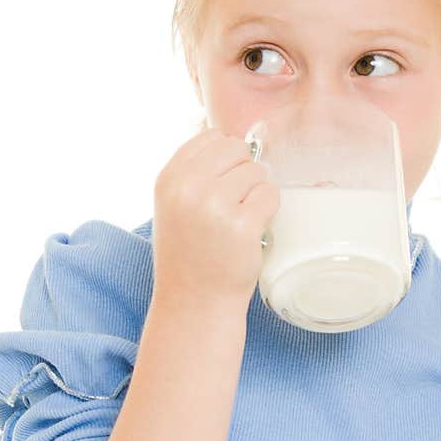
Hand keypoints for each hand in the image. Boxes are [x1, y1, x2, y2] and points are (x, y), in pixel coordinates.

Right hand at [153, 128, 279, 308]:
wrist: (194, 302)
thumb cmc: (189, 254)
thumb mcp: (174, 205)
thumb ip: (195, 171)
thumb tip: (235, 138)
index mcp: (169, 179)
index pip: (209, 137)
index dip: (225, 158)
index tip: (223, 184)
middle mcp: (188, 188)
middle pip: (236, 149)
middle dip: (243, 173)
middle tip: (235, 204)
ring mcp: (215, 205)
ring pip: (257, 172)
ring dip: (256, 194)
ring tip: (240, 220)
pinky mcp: (243, 225)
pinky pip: (271, 195)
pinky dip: (268, 210)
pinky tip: (252, 229)